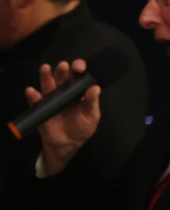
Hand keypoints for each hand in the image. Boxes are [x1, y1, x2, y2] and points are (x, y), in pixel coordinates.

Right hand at [26, 59, 100, 175]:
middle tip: (64, 66)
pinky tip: (33, 91)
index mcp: (78, 90)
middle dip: (62, 69)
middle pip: (62, 76)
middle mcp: (63, 90)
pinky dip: (33, 95)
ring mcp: (51, 97)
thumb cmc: (82, 127)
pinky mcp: (40, 107)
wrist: (68, 143)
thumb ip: (92, 102)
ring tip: (46, 68)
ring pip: (47, 83)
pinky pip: (35, 100)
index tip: (79, 67)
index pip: (78, 75)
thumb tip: (96, 88)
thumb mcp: (91, 115)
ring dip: (46, 76)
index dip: (78, 68)